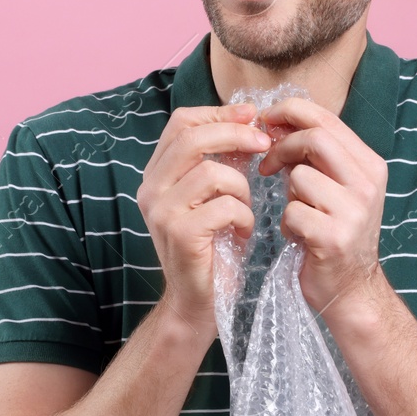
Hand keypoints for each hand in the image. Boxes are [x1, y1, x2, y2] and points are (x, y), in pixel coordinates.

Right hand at [136, 103, 269, 334]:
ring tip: (246, 209)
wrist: (199, 303)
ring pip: (212, 173)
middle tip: (265, 142)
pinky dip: (244, 217)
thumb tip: (248, 120)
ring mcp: (162, 212)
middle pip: (192, 138)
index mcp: (157, 174)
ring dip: (242, 188)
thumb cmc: (212, 248)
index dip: (218, 112)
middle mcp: (151, 189)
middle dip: (235, 134)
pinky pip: (225, 207)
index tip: (251, 115)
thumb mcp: (213, 196)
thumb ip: (221, 160)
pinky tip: (242, 234)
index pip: (181, 122)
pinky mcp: (180, 234)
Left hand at [257, 97, 389, 324]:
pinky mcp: (334, 237)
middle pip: (315, 138)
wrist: (351, 289)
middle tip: (266, 164)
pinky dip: (287, 223)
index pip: (326, 118)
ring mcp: (354, 211)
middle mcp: (367, 183)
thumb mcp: (334, 188)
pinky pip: (293, 212)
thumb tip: (276, 124)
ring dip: (287, 194)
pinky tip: (299, 236)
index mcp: (369, 165)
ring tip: (298, 212)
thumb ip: (314, 157)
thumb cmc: (335, 233)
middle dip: (281, 146)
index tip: (265, 120)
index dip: (289, 112)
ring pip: (300, 176)